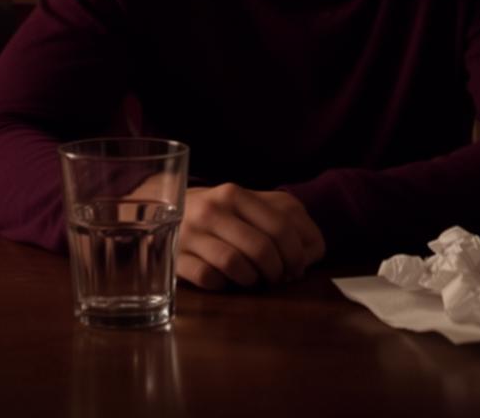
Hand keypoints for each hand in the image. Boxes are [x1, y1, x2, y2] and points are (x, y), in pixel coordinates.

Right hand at [176, 184, 325, 290]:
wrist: (169, 210)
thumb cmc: (226, 214)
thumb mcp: (258, 207)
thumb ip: (292, 222)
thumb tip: (311, 253)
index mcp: (237, 194)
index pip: (280, 227)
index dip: (296, 254)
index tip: (297, 269)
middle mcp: (212, 209)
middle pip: (259, 248)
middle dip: (277, 271)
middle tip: (278, 279)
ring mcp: (190, 233)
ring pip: (234, 264)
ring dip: (252, 280)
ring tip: (255, 280)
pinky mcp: (175, 257)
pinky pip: (208, 279)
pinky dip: (225, 285)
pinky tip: (227, 281)